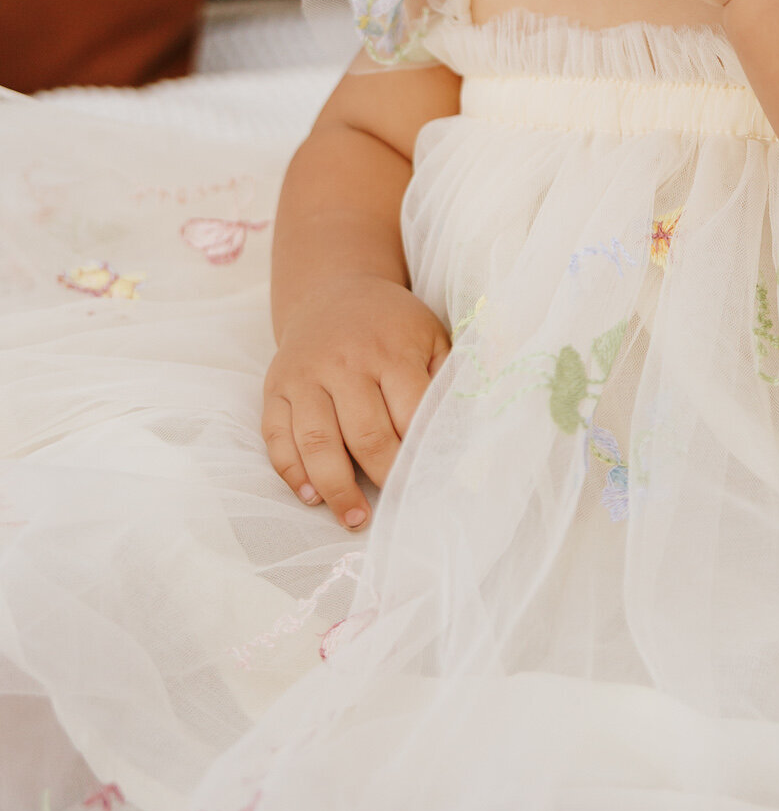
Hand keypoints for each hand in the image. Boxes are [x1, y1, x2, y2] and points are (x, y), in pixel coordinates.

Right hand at [262, 277, 450, 527]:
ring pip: (316, 442)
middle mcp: (344, 363)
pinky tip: (311, 495)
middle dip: (384, 477)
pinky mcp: (276, 388)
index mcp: (391, 351)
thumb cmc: (392, 326)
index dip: (421, 454)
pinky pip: (276, 436)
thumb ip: (451, 380)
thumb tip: (470, 434)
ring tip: (354, 519)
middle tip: (398, 509)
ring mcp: (304, 376)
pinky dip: (291, 471)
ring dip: (335, 488)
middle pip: (365, 435)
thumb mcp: (432, 337)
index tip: (432, 483)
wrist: (333, 292)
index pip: (409, 414)